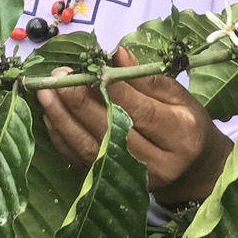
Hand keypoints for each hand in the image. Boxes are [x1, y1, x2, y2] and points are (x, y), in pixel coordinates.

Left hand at [36, 47, 232, 204]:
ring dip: (63, 119)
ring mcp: (134, 179)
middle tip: (59, 77)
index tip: (90, 68)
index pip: (142, 112)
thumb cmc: (185, 124)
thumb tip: (117, 52)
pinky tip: (50, 115)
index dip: (114, 90)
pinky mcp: (114, 185)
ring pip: (91, 148)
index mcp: (181, 135)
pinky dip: (62, 137)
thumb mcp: (178, 96)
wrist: (192, 170)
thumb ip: (145, 77)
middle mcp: (157, 162)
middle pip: (111, 131)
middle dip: (80, 102)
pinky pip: (81, 161)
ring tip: (46, 92)